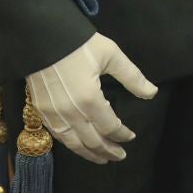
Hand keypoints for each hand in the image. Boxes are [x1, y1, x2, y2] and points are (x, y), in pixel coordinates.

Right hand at [25, 34, 156, 163]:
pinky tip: (78, 144)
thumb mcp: (110, 54)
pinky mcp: (41, 110)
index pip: (110, 126)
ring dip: (89, 153)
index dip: (122, 134)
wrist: (41, 34)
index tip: (131, 136)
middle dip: (108, 150)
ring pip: (74, 144)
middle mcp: (71, 112)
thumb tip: (152, 92)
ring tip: (101, 159)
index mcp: (90, 99)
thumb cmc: (78, 42)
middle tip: (119, 156)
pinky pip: (58, 136)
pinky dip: (71, 144)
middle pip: (92, 141)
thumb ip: (132, 76)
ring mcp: (54, 113)